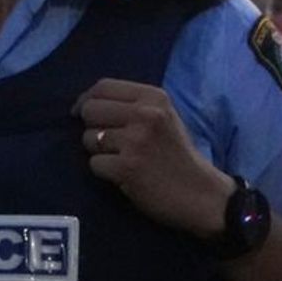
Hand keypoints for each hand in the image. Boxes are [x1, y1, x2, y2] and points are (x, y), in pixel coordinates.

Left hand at [75, 78, 228, 238]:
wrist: (200, 194)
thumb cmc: (178, 156)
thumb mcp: (165, 117)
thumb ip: (133, 106)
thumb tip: (87, 103)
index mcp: (154, 97)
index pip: (103, 86)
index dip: (86, 99)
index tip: (80, 112)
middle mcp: (144, 114)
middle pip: (91, 110)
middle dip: (91, 127)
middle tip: (106, 142)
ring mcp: (135, 140)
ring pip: (89, 138)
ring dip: (98, 152)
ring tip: (120, 159)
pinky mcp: (127, 167)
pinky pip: (94, 164)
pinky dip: (104, 172)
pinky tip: (123, 176)